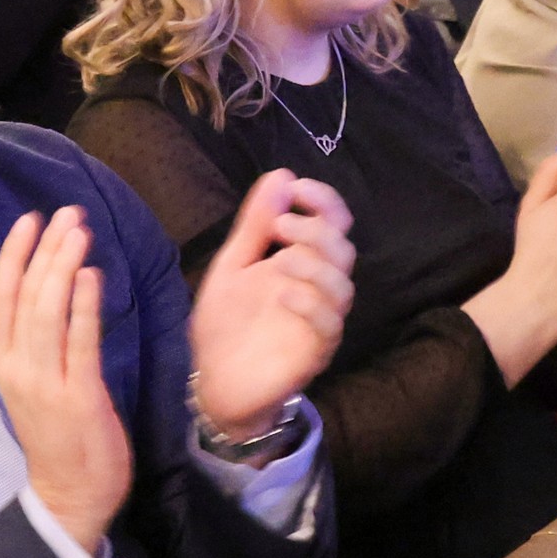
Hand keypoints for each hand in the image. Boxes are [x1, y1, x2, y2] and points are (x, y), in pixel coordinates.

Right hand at [0, 207, 134, 548]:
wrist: (69, 497)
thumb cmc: (61, 439)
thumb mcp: (38, 386)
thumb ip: (43, 344)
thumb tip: (58, 294)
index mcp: (6, 363)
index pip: (1, 297)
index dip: (14, 255)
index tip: (30, 220)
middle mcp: (19, 368)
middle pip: (25, 295)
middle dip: (46, 249)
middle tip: (67, 213)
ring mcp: (45, 383)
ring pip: (47, 311)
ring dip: (62, 266)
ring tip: (78, 230)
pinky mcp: (77, 396)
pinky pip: (79, 342)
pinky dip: (83, 306)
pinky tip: (92, 275)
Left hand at [187, 171, 355, 436]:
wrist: (214, 382)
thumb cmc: (225, 323)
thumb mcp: (232, 265)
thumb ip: (254, 225)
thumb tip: (281, 175)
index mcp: (300, 261)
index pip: (333, 222)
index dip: (323, 200)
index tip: (296, 189)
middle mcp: (317, 289)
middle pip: (342, 249)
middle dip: (317, 230)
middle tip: (280, 226)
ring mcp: (318, 321)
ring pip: (342, 286)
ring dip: (315, 265)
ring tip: (280, 260)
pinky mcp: (314, 353)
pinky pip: (328, 326)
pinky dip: (310, 304)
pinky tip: (283, 295)